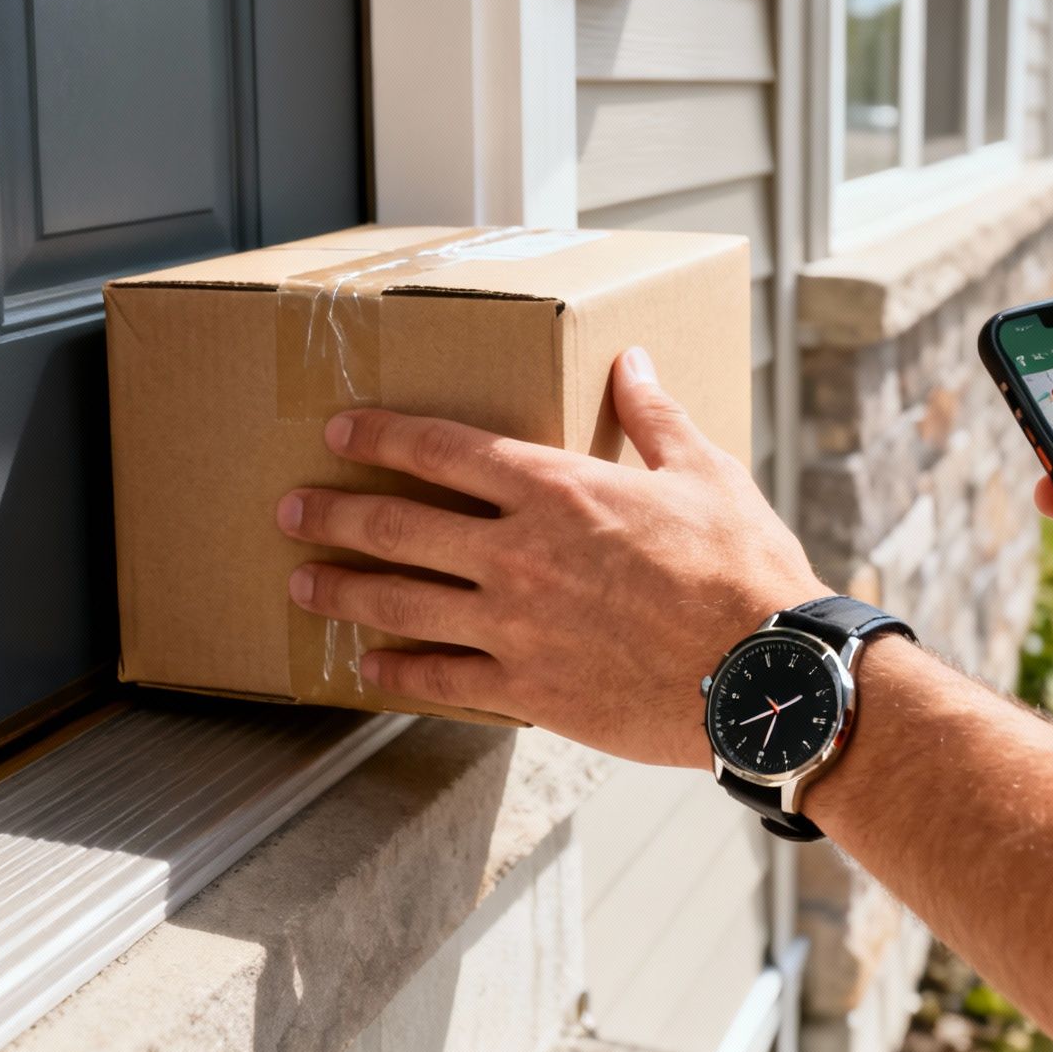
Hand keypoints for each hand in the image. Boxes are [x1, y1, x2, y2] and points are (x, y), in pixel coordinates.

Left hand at [275, 348, 829, 767]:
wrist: (763, 677)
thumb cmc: (743, 569)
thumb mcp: (707, 472)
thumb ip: (654, 417)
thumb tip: (632, 360)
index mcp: (556, 490)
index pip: (442, 451)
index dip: (381, 437)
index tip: (339, 432)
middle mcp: (517, 554)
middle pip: (397, 526)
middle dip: (333, 514)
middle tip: (288, 509)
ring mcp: (513, 627)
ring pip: (399, 604)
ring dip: (341, 591)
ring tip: (302, 585)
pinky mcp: (527, 691)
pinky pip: (440, 680)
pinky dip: (395, 672)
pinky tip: (368, 667)